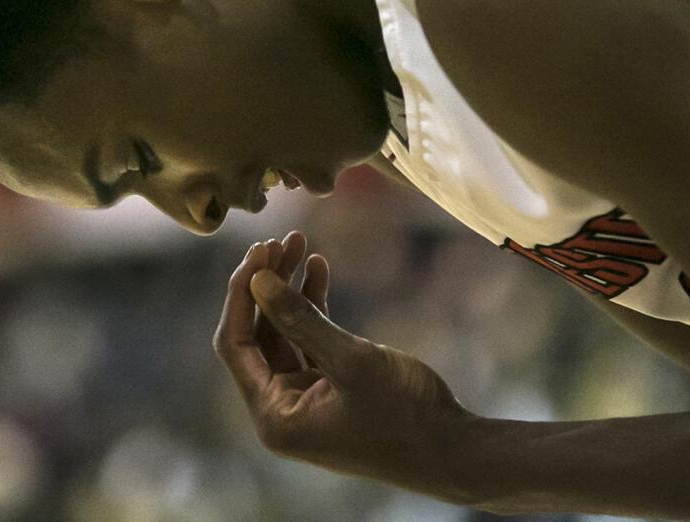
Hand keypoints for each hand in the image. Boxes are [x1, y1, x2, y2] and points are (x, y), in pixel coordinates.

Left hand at [213, 231, 474, 501]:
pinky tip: (317, 267)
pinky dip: (313, 306)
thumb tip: (258, 280)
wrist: (452, 450)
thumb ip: (300, 320)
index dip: (240, 295)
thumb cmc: (403, 413)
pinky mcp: (330, 388)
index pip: (236, 345)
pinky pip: (310, 340)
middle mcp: (281, 410)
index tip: (258, 253)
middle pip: (256, 335)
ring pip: (284, 332)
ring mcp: (305, 399)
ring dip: (289, 290)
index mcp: (274, 416)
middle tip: (280, 240)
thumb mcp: (351, 360)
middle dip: (266, 285)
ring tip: (299, 242)